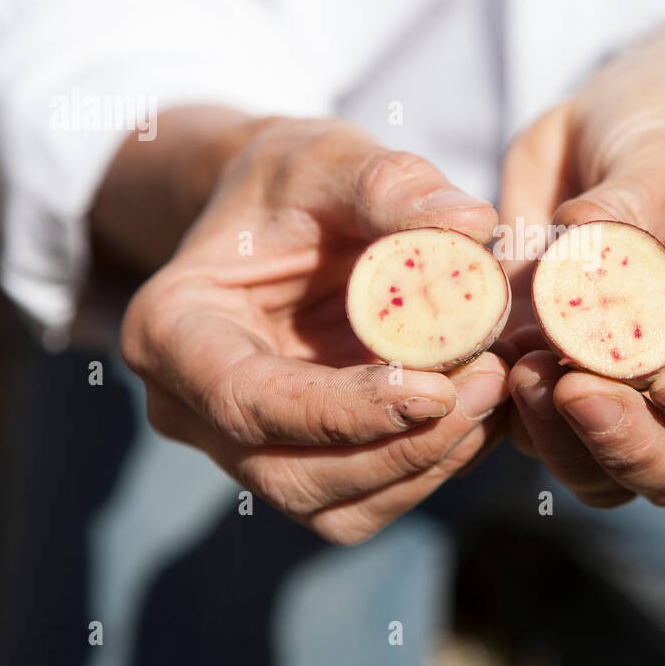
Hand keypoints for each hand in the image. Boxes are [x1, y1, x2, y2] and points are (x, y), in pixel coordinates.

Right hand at [119, 114, 508, 543]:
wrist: (286, 217)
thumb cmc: (297, 184)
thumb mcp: (332, 158)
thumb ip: (389, 184)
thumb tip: (474, 224)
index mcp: (172, 330)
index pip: (247, 400)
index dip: (343, 410)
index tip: (436, 390)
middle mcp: (194, 409)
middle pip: (294, 474)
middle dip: (402, 445)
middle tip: (487, 383)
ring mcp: (244, 449)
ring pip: (337, 507)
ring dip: (426, 464)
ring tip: (492, 389)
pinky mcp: (302, 466)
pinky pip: (368, 501)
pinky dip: (432, 466)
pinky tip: (480, 409)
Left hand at [498, 55, 664, 508]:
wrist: (618, 128)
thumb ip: (635, 206)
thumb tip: (579, 254)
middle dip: (628, 444)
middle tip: (575, 385)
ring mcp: (623, 396)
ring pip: (599, 474)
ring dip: (560, 440)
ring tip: (524, 365)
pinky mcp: (553, 384)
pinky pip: (530, 434)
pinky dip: (507, 412)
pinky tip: (487, 352)